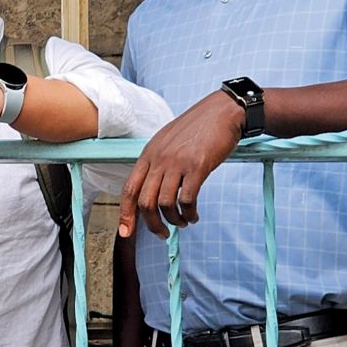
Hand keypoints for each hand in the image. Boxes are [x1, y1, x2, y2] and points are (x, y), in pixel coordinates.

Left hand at [118, 90, 243, 237]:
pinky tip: (194, 215)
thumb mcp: (167, 142)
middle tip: (163, 234)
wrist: (222, 112)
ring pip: (165, 204)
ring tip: (183, 222)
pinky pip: (187, 199)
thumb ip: (157, 163)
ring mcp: (177, 163)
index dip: (125, 213)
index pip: (129, 189)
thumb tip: (151, 189)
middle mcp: (159, 159)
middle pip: (145, 201)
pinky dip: (189, 213)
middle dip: (152, 224)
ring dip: (174, 220)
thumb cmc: (196, 129)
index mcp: (148, 155)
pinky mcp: (198, 166)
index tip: (125, 232)